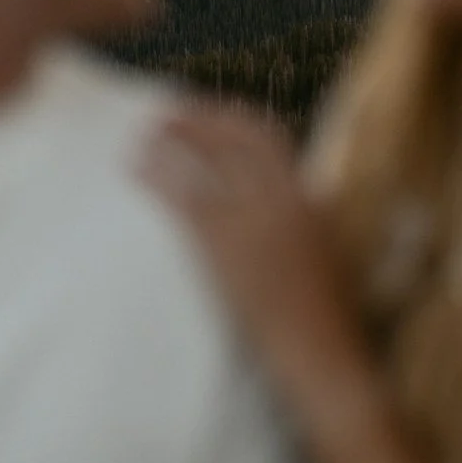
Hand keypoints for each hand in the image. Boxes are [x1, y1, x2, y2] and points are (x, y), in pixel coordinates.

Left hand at [140, 103, 355, 378]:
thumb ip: (301, 216)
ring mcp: (252, 222)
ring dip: (170, 142)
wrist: (319, 351)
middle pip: (232, 140)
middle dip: (196, 120)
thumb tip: (280, 195)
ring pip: (204, 163)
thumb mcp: (322, 249)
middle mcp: (280, 200)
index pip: (267, 138)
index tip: (205, 111)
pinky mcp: (224, 250)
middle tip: (163, 113)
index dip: (232, 119)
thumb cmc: (324, 312)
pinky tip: (137, 173)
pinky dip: (159, 178)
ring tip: (140, 136)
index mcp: (306, 198)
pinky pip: (185, 200)